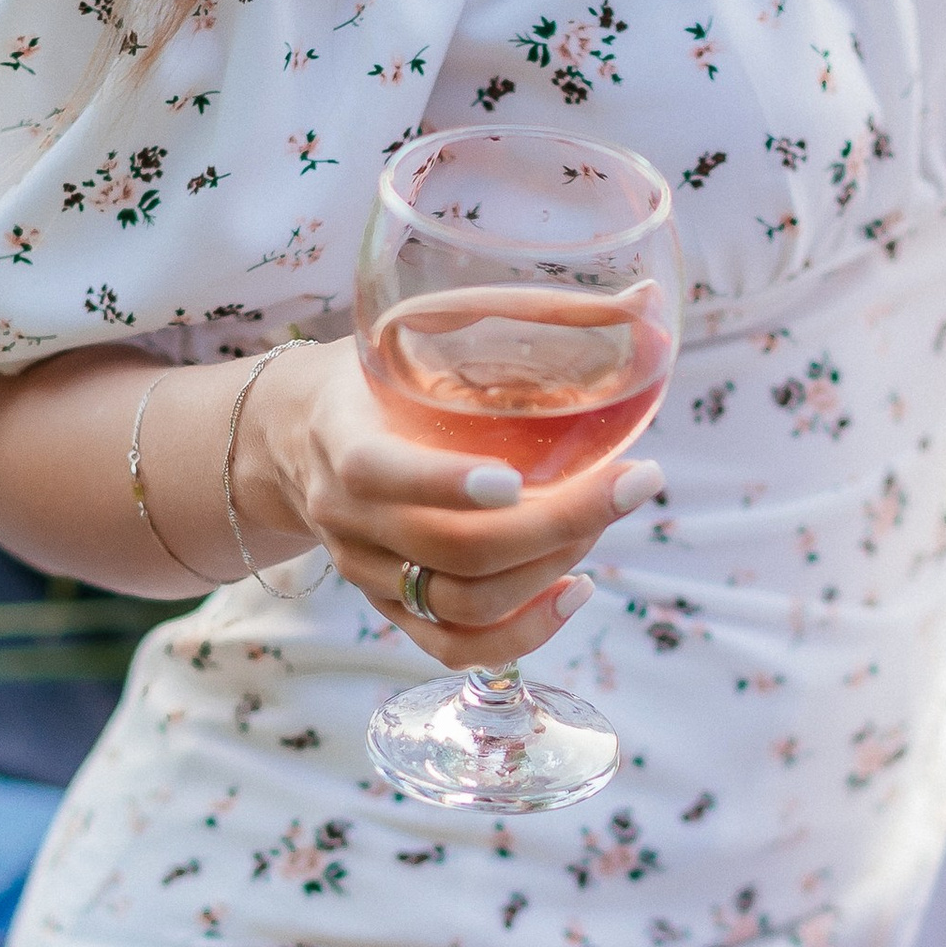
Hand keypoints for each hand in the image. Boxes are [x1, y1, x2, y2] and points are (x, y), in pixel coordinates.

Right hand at [262, 344, 661, 671]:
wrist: (296, 437)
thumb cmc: (380, 374)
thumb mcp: (424, 329)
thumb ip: (527, 316)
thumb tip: (648, 297)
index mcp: (343, 438)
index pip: (381, 474)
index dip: (446, 484)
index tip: (517, 477)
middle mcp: (349, 518)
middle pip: (453, 551)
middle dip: (559, 523)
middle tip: (633, 485)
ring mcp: (368, 572)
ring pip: (462, 605)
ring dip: (549, 572)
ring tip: (601, 525)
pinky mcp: (391, 609)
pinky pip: (454, 648)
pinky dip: (523, 634)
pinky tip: (574, 590)